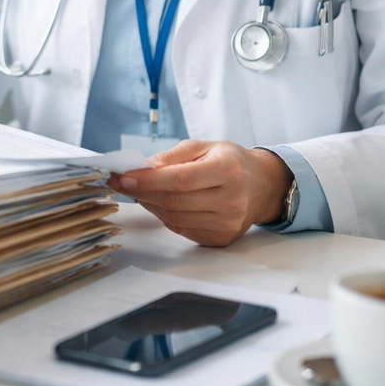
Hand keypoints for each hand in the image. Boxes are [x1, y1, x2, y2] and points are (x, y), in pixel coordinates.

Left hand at [111, 140, 292, 246]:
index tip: (122, 176)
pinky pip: (182, 228)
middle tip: (121, 182)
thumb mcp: (204, 147)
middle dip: (141, 192)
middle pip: (174, 201)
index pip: (180, 180)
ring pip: (174, 218)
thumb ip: (172, 156)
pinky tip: (160, 203)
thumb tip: (141, 168)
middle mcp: (231, 200)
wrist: (263, 186)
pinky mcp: (221, 239)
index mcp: (228, 171)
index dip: (147, 180)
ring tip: (140, 190)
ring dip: (150, 204)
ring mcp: (227, 224)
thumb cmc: (231, 162)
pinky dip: (165, 216)